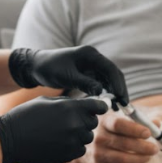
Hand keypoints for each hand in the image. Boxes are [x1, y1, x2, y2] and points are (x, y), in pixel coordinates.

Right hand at [0, 96, 107, 162]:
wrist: (9, 138)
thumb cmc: (25, 115)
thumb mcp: (46, 101)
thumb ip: (67, 102)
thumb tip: (83, 104)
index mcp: (70, 108)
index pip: (98, 106)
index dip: (98, 107)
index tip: (95, 108)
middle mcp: (74, 125)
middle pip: (93, 122)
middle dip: (85, 120)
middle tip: (71, 120)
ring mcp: (71, 142)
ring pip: (87, 137)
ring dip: (80, 134)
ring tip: (62, 131)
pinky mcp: (67, 156)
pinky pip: (80, 149)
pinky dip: (74, 146)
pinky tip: (60, 141)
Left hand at [9, 46, 128, 104]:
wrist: (36, 67)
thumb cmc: (49, 68)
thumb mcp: (67, 76)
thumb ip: (85, 82)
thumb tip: (102, 91)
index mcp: (90, 54)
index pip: (110, 68)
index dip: (118, 84)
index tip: (121, 98)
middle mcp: (93, 58)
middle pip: (113, 74)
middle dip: (120, 89)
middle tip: (125, 106)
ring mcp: (91, 66)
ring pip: (109, 80)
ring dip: (114, 93)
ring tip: (119, 108)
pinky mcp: (87, 73)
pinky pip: (101, 83)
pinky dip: (106, 93)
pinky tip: (109, 104)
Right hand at [73, 110, 158, 162]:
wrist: (81, 146)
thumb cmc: (104, 130)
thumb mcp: (115, 119)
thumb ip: (137, 121)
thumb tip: (157, 123)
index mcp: (104, 122)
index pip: (119, 125)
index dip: (135, 129)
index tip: (148, 133)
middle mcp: (99, 138)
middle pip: (125, 144)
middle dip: (144, 147)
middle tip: (154, 148)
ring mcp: (98, 154)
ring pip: (124, 160)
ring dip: (140, 159)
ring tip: (148, 157)